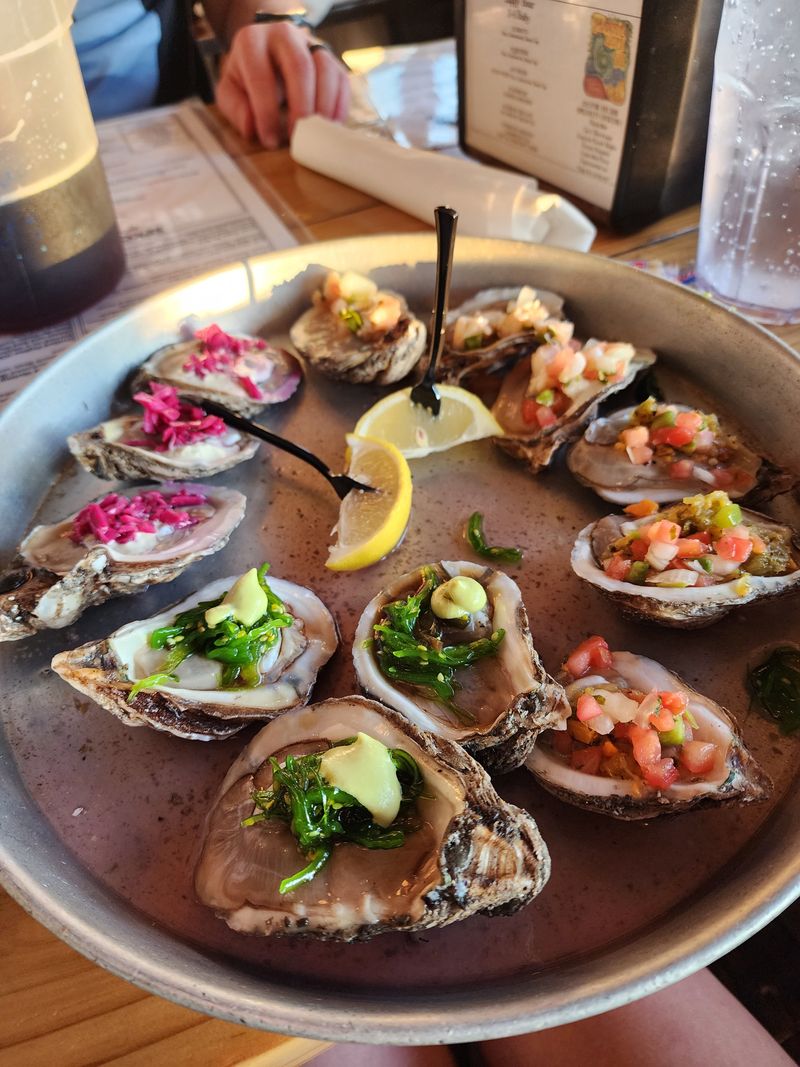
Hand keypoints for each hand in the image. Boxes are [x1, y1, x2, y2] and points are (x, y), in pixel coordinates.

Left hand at [216, 22, 349, 148]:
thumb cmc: (247, 78)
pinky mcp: (330, 58)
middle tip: (298, 136)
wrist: (268, 53)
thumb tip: (252, 128)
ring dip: (324, 106)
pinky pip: (341, 79)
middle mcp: (283, 35)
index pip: (261, 75)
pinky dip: (339, 105)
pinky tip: (331, 126)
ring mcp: (310, 44)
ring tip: (318, 134)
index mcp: (252, 42)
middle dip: (301, 106)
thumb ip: (236, 109)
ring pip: (325, 69)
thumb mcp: (231, 91)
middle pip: (299, 66)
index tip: (270, 140)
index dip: (266, 112)